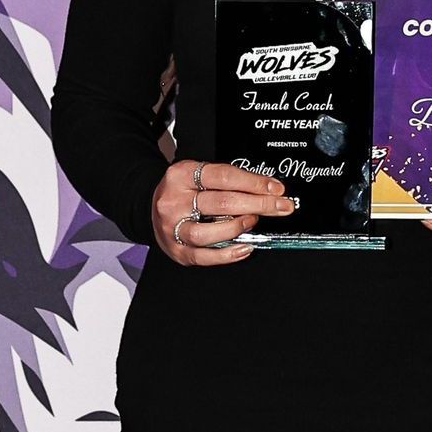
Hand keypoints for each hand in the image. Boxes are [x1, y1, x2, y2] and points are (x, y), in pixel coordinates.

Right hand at [152, 157, 295, 263]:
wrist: (150, 206)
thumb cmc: (183, 191)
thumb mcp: (197, 175)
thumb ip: (226, 181)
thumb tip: (266, 190)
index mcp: (180, 175)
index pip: (223, 176)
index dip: (254, 182)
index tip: (276, 188)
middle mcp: (174, 201)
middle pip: (221, 203)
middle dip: (258, 204)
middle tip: (280, 206)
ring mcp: (173, 228)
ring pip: (208, 232)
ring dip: (238, 227)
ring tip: (254, 221)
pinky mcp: (176, 250)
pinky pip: (204, 256)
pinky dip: (228, 254)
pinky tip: (245, 247)